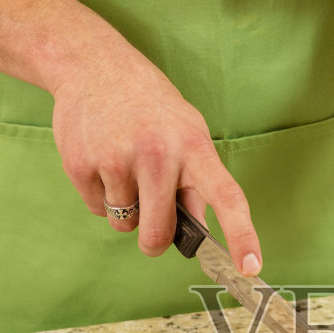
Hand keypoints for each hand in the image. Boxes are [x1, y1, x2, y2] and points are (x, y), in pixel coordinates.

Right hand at [47, 41, 261, 274]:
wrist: (93, 65)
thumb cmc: (148, 106)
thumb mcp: (185, 132)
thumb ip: (195, 183)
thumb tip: (199, 232)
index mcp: (194, 147)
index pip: (227, 197)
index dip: (242, 235)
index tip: (251, 267)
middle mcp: (158, 154)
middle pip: (157, 234)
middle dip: (153, 238)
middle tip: (150, 215)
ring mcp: (117, 159)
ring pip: (124, 224)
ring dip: (125, 209)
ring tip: (122, 164)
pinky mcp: (81, 165)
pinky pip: (97, 209)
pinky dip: (100, 196)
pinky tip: (102, 160)